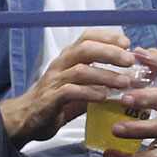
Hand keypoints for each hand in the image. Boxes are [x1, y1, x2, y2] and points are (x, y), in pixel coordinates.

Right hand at [0, 28, 140, 145]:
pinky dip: (89, 93)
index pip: (87, 37)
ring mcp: (54, 81)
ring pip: (81, 70)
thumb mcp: (79, 89)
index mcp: (67, 58)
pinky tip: (104, 97)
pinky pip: (70, 91)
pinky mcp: (50, 99)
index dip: (107, 37)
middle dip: (110, 52)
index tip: (127, 43)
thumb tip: (126, 81)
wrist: (26, 119)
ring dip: (105, 75)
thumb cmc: (55, 102)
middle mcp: (60, 64)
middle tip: (130, 60)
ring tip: (124, 82)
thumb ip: (97, 83)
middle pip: (85, 49)